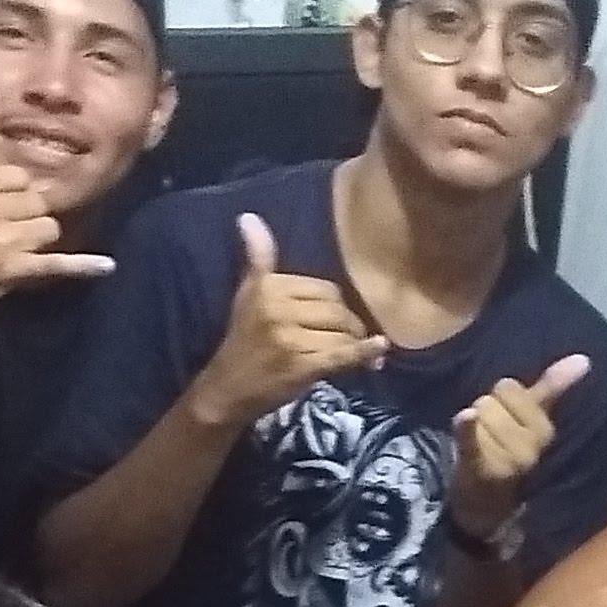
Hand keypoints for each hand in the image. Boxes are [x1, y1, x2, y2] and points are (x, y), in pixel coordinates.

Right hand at [0, 102, 117, 328]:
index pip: (15, 175)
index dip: (11, 190)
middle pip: (35, 201)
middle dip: (27, 213)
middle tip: (9, 226)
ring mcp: (3, 242)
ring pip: (47, 227)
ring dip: (39, 236)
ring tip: (21, 245)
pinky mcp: (13, 272)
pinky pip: (56, 265)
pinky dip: (82, 266)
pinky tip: (106, 265)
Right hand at [192, 213, 387, 428]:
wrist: (226, 389)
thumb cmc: (241, 340)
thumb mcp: (246, 294)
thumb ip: (257, 257)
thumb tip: (249, 216)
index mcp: (270, 287)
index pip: (324, 289)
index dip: (336, 305)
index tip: (336, 320)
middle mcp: (280, 309)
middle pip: (337, 310)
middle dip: (348, 325)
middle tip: (349, 339)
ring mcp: (292, 338)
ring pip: (341, 333)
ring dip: (354, 344)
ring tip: (360, 356)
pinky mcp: (303, 366)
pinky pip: (341, 354)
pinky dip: (364, 352)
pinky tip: (380, 349)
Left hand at [449, 353, 590, 537]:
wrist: (484, 503)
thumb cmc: (507, 452)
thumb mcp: (532, 422)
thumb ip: (553, 389)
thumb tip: (584, 358)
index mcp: (544, 432)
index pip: (511, 388)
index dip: (501, 397)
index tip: (505, 417)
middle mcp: (529, 448)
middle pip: (494, 397)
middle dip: (487, 409)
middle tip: (490, 434)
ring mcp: (503, 460)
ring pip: (479, 413)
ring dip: (474, 425)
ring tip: (481, 446)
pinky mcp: (477, 469)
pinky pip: (471, 440)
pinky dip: (467, 427)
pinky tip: (464, 417)